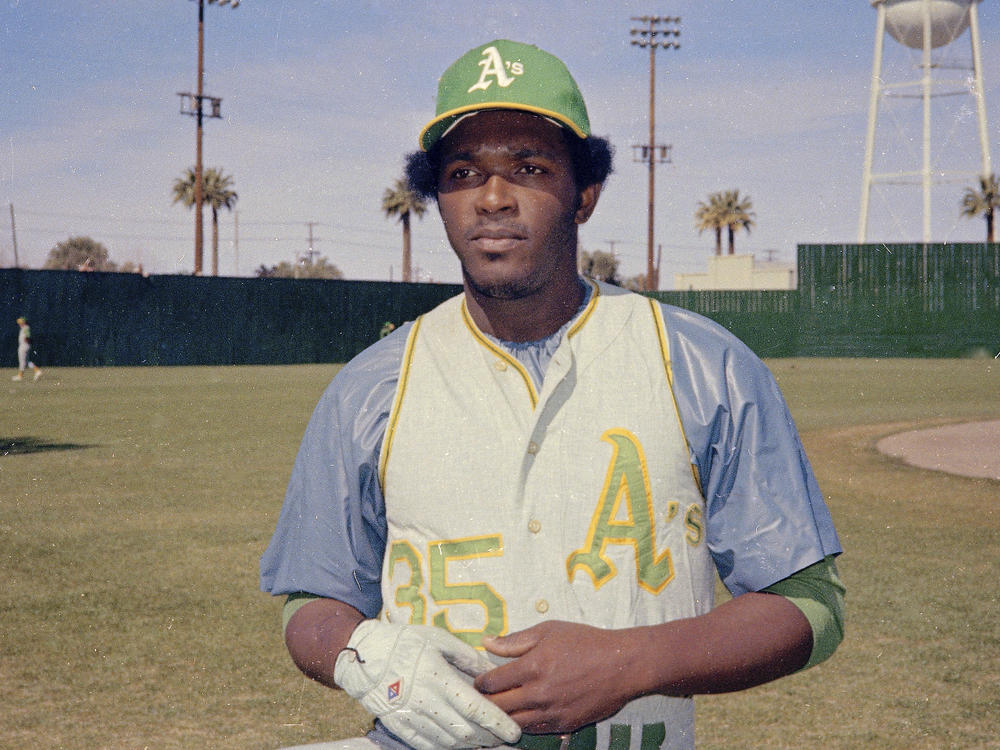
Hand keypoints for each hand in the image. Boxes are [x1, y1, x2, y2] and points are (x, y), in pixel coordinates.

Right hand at [333, 620, 520, 749]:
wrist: (363, 657)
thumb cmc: (404, 643)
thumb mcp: (438, 639)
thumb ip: (467, 657)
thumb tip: (491, 672)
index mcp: (437, 677)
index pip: (475, 708)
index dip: (498, 723)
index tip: (514, 731)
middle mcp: (425, 702)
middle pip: (465, 731)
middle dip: (489, 739)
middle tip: (505, 739)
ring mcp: (411, 718)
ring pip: (448, 743)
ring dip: (471, 746)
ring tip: (487, 743)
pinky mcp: (399, 727)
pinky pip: (427, 746)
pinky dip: (447, 748)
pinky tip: (459, 745)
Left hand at [474, 621, 634, 734]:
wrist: (622, 664)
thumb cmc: (585, 642)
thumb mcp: (548, 630)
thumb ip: (514, 640)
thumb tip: (487, 642)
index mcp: (532, 666)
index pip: (491, 683)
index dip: (480, 683)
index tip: (479, 681)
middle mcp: (539, 693)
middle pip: (498, 707)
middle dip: (486, 703)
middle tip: (481, 698)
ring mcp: (552, 712)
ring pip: (513, 723)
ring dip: (502, 717)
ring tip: (498, 709)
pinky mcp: (564, 724)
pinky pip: (534, 730)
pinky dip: (523, 724)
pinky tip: (520, 716)